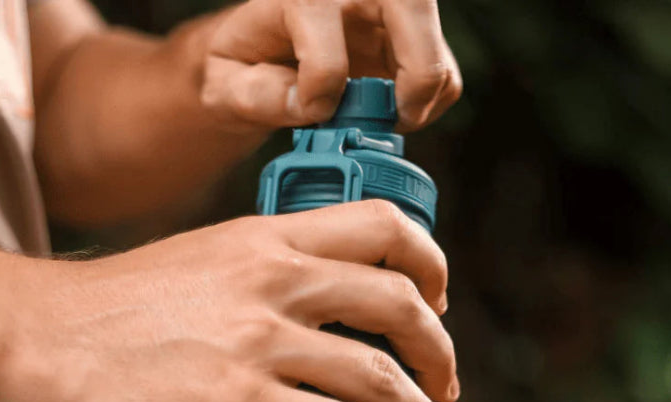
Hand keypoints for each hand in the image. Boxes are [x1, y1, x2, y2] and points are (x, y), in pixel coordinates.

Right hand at [0, 201, 456, 401]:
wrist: (37, 338)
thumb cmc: (112, 312)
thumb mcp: (200, 262)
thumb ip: (259, 277)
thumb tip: (311, 326)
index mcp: (265, 239)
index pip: (383, 225)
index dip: (429, 265)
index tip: (436, 302)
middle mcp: (273, 281)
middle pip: (401, 304)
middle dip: (440, 353)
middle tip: (445, 388)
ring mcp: (257, 342)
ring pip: (381, 376)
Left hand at [200, 0, 461, 131]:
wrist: (260, 49)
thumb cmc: (244, 64)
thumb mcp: (227, 83)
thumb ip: (257, 96)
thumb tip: (309, 107)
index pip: (323, 24)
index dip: (320, 86)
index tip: (311, 114)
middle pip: (412, 4)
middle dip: (415, 76)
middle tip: (394, 121)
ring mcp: (386, 6)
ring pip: (437, 39)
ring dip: (425, 94)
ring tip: (388, 121)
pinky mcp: (409, 34)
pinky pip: (444, 67)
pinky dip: (430, 100)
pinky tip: (394, 112)